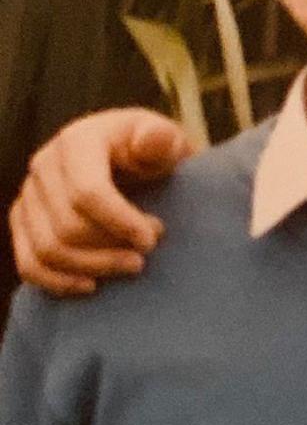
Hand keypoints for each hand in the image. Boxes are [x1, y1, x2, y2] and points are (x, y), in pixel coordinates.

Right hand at [8, 108, 190, 294]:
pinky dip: (57, 281)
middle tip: (148, 251)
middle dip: (111, 248)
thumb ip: (162, 139)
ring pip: (47, 249)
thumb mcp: (164, 139)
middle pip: (67, 226)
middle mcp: (43, 165)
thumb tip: (153, 140)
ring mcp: (28, 194)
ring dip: (91, 267)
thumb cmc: (151, 149)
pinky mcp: (23, 219)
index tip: (152, 240)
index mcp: (77, 141)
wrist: (129, 155)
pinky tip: (92, 285)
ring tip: (132, 266)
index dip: (120, 223)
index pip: (87, 193)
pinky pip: (28, 262)